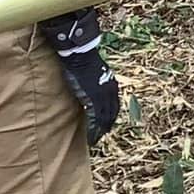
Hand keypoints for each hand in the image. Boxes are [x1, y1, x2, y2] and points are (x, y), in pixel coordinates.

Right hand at [40, 10, 121, 146]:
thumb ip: (95, 84)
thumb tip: (89, 89)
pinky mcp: (94, 97)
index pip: (114, 105)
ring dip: (101, 129)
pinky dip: (95, 127)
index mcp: (111, 85)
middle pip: (112, 113)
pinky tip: (92, 135)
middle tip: (101, 135)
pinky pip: (97, 116)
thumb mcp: (93, 74)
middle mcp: (111, 91)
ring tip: (96, 138)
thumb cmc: (82, 61)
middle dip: (107, 125)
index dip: (110, 116)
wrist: (79, 55)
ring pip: (105, 117)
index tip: (106, 125)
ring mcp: (104, 94)